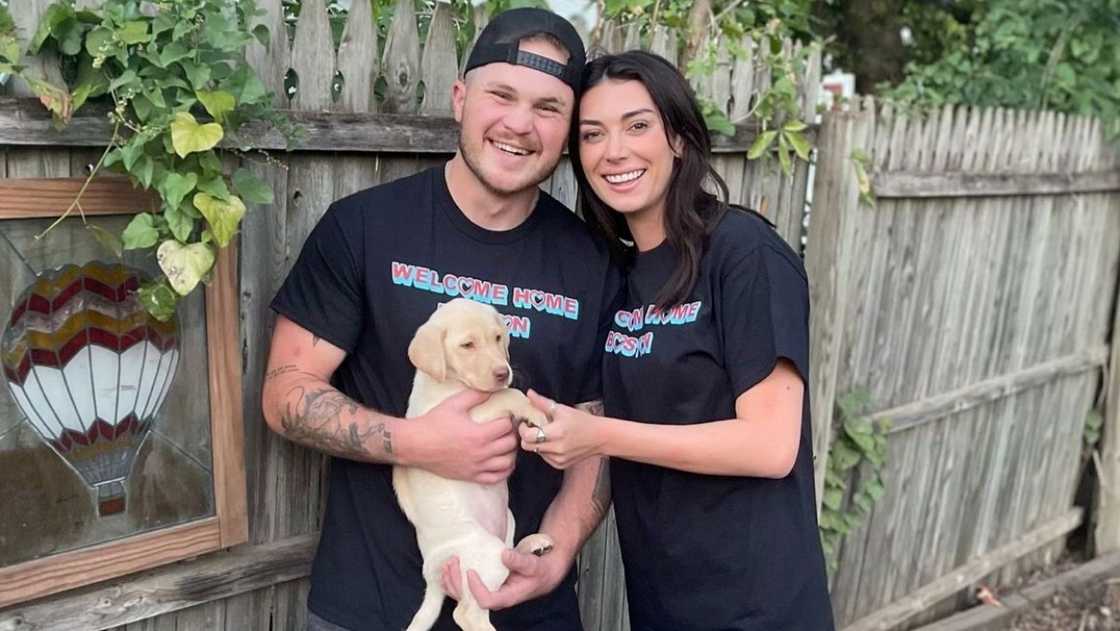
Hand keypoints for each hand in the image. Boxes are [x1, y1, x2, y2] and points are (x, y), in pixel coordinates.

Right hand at [404, 390, 516, 483]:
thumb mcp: (454, 404)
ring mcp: (477, 467)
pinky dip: (505, 470)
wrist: (415, 444)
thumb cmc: (433, 423)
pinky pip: (496, 478)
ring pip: (507, 463)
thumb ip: (475, 395)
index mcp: (479, 434)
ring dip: (511, 452)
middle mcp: (481, 453)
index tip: (506, 415)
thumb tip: (492, 390)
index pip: (507, 426)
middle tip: (509, 428)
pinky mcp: (471, 476)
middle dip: (512, 434)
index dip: (509, 419)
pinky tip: (503, 462)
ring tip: (507, 444)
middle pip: (510, 444)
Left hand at [440, 546, 570, 608]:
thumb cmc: (540, 570)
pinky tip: (450, 567)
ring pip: (464, 595)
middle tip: (453, 562)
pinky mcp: (485, 586)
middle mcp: (495, 598)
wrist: (544, 573)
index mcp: (507, 597)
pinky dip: (455, 578)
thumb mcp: (533, 564)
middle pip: (469, 599)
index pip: (486, 600)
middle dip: (457, 583)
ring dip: (452, 581)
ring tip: (447, 563)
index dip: (475, 589)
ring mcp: (488, 593)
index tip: (470, 571)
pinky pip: (465, 588)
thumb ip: (519, 560)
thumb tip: (504, 555)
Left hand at [521, 390, 603, 468]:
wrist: (600, 437)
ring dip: (536, 443)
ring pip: (535, 452)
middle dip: (527, 437)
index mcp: (557, 432)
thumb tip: (529, 393)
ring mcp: (558, 459)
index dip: (522, 429)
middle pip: (528, 446)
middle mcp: (557, 448)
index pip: (528, 436)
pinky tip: (554, 442)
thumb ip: (542, 402)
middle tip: (532, 428)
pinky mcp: (560, 465)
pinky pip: (544, 457)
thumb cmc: (582, 421)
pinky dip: (545, 450)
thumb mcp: (562, 409)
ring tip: (546, 434)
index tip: (525, 423)